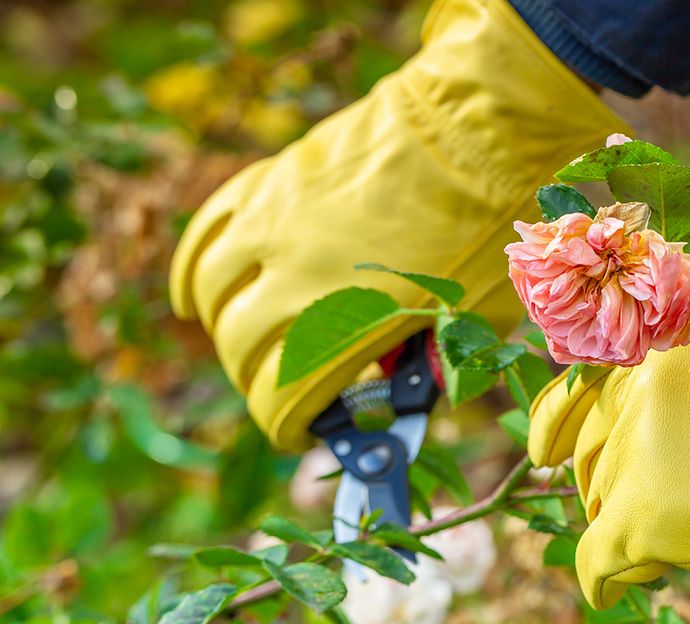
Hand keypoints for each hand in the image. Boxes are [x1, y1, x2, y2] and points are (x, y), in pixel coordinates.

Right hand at [169, 0, 623, 450]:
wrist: (484, 125)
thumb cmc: (495, 225)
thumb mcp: (478, 315)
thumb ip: (436, 363)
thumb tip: (409, 397)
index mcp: (352, 319)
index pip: (284, 396)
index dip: (287, 425)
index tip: (300, 431)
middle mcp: (298, 274)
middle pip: (240, 349)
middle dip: (256, 382)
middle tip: (284, 389)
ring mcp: (276, 222)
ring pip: (211, 292)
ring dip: (221, 328)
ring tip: (244, 344)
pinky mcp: (273, 181)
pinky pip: (209, 230)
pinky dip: (193, 269)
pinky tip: (195, 295)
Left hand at [528, 301, 689, 623]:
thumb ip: (683, 345)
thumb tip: (657, 357)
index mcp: (646, 356)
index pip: (575, 393)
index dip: (557, 423)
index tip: (546, 448)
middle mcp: (626, 405)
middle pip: (592, 453)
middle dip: (608, 473)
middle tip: (642, 490)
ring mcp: (629, 464)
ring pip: (597, 502)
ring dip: (620, 515)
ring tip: (660, 527)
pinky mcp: (640, 523)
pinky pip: (596, 559)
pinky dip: (601, 574)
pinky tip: (609, 584)